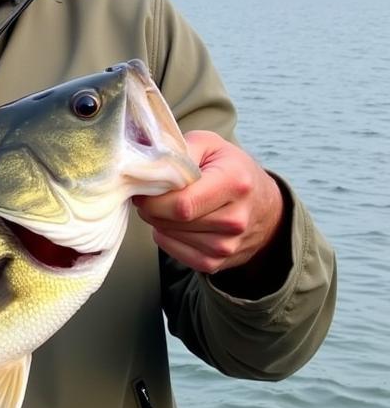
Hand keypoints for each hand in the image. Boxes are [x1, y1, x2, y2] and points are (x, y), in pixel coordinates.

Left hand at [133, 130, 283, 275]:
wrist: (264, 204)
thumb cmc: (230, 169)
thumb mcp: (210, 145)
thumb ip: (178, 150)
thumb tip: (146, 167)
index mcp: (234, 183)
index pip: (182, 203)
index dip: (153, 199)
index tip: (143, 189)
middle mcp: (236, 218)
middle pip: (174, 222)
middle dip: (152, 208)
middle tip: (151, 197)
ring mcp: (229, 244)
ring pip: (172, 237)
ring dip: (159, 223)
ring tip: (168, 208)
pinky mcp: (219, 262)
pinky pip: (177, 254)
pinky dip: (168, 239)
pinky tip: (175, 225)